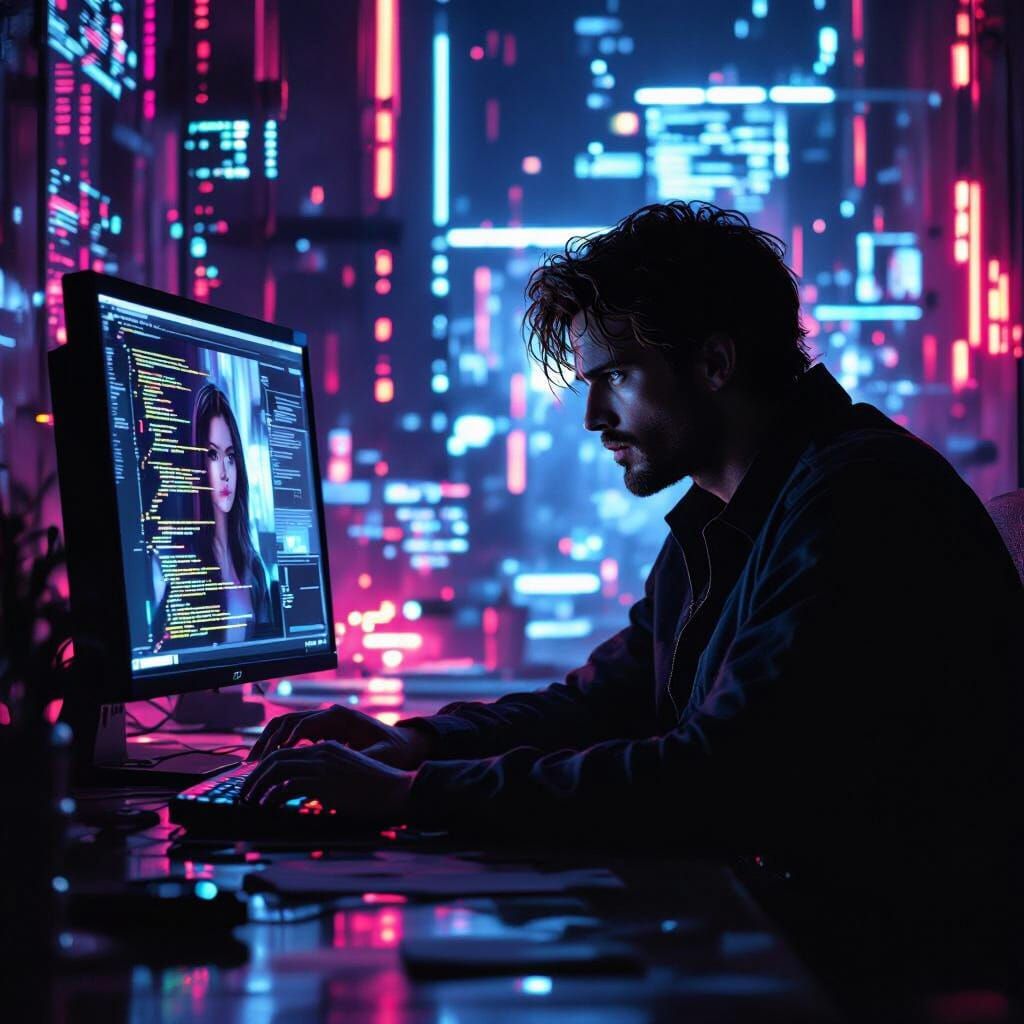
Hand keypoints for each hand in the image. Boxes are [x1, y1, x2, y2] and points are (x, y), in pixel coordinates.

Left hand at [239, 741, 414, 822]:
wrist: (396, 791)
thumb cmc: (375, 789)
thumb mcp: (346, 776)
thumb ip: (325, 778)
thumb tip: (303, 793)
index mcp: (327, 747)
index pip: (287, 750)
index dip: (267, 765)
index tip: (257, 780)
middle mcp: (322, 751)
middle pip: (276, 757)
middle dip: (256, 774)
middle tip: (246, 791)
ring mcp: (322, 766)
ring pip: (277, 769)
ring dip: (259, 785)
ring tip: (251, 799)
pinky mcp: (323, 783)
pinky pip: (287, 786)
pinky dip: (272, 796)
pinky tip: (267, 805)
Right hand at [246, 705, 434, 768]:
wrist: (406, 744)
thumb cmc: (394, 751)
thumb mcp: (378, 757)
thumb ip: (356, 761)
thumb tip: (335, 771)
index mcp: (341, 717)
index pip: (304, 723)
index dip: (285, 741)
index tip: (271, 760)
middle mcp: (330, 714)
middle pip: (288, 720)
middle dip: (268, 740)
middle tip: (253, 763)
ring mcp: (325, 721)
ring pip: (287, 725)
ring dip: (269, 742)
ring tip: (255, 763)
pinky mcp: (323, 730)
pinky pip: (294, 733)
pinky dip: (279, 745)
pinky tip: (269, 764)